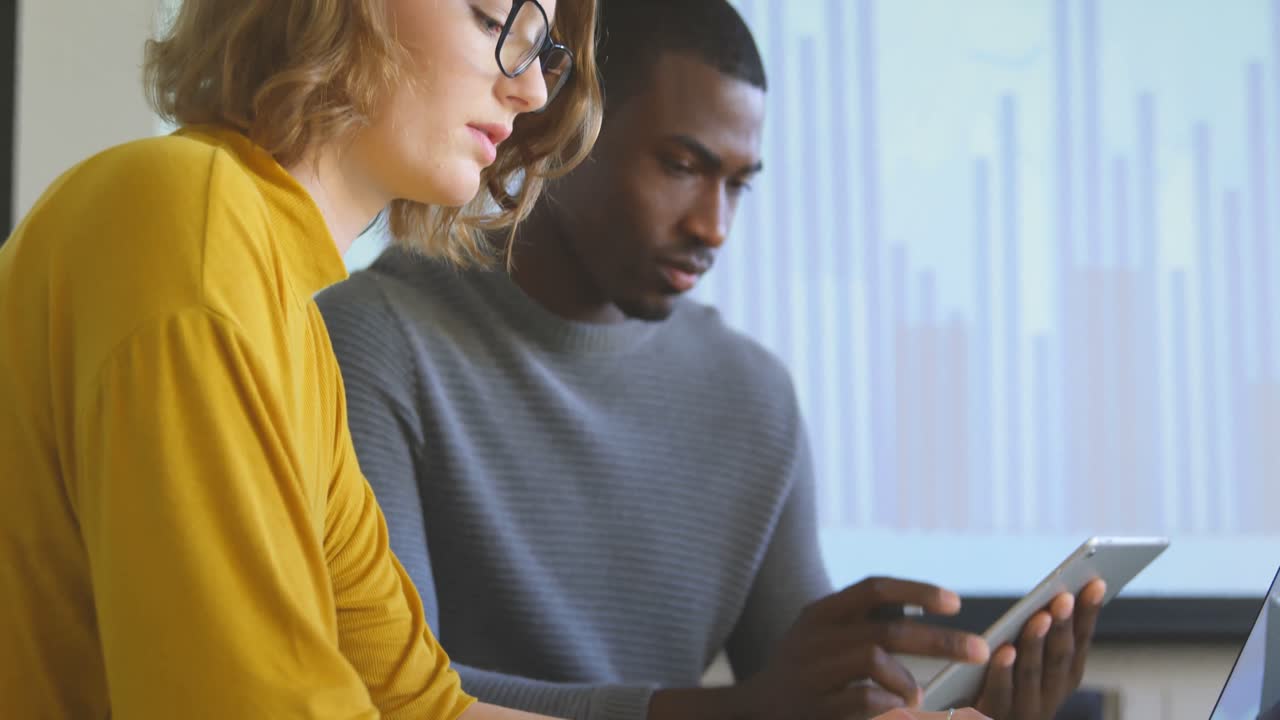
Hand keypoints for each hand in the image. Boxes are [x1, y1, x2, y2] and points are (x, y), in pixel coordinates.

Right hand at [737, 577, 989, 719]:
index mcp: (821, 612)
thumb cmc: (806, 671)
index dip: (917, 591)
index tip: (955, 603)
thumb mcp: (823, 636)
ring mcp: (812, 672)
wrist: (755, 710)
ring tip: (919, 696)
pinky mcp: (814, 706)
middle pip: (888, 629)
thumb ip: (864, 622)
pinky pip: (862, 699)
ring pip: (874, 658)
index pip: (874, 588)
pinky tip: (898, 709)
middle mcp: (815, 637)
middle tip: (979, 650)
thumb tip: (925, 609)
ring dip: (908, 679)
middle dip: (940, 640)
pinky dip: (889, 703)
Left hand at [974, 579, 1105, 719]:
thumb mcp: (1032, 661)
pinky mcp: (992, 715)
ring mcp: (1024, 709)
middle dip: (1063, 626)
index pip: (1081, 641)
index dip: (1089, 614)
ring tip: (1040, 617)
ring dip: (1037, 643)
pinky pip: (1000, 692)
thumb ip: (1044, 634)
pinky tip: (1004, 651)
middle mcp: (1051, 696)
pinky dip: (1004, 671)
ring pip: (1033, 674)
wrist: (979, 719)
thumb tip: (1060, 591)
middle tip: (1064, 597)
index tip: (1096, 583)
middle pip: (1060, 658)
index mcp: (1064, 678)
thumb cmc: (1006, 684)